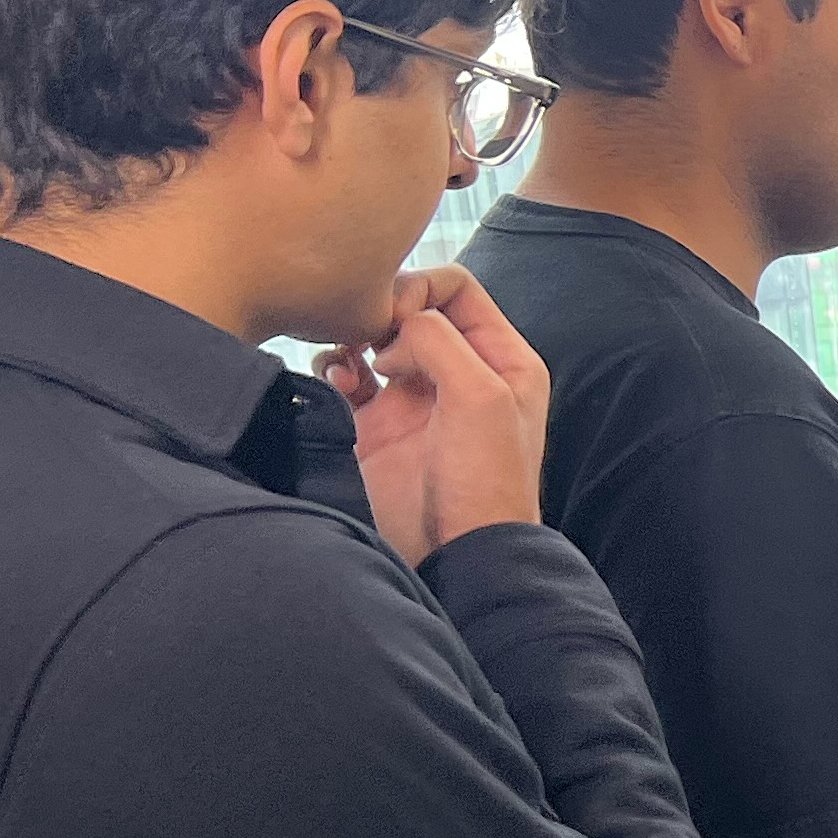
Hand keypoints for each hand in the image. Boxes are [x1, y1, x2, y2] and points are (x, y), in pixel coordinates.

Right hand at [324, 266, 548, 566]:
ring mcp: (417, 396)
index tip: (401, 321)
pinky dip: (335, 367)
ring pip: (375, 336)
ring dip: (354, 336)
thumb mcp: (480, 396)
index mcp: (502, 358)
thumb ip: (440, 340)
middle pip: (412, 306)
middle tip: (373, 342)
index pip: (457, 287)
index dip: (423, 290)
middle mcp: (461, 370)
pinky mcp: (378, 422)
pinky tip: (339, 382)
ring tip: (352, 361)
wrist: (456, 550)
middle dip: (384, 311)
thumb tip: (395, 324)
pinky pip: (347, 373)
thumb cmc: (484, 479)